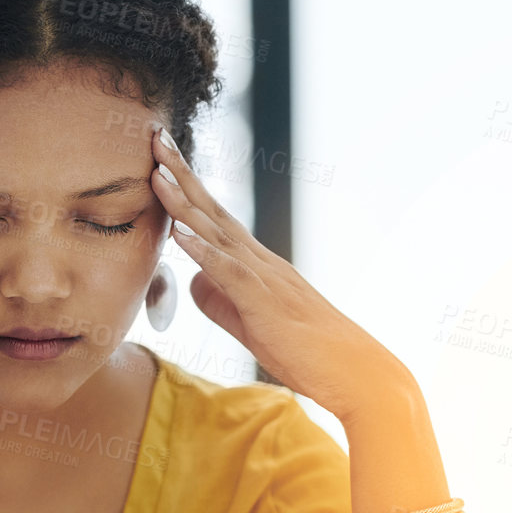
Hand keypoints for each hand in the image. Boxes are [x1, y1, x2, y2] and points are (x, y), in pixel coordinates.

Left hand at [148, 125, 414, 424]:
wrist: (356, 374)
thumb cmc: (309, 353)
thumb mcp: (251, 325)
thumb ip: (221, 302)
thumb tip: (194, 283)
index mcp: (257, 266)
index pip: (215, 219)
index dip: (186, 190)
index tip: (160, 161)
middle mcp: (261, 262)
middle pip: (214, 211)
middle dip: (181, 174)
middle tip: (155, 138)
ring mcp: (265, 278)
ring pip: (218, 233)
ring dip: (185, 202)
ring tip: (157, 172)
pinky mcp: (266, 303)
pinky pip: (230, 272)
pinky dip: (203, 250)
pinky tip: (180, 231)